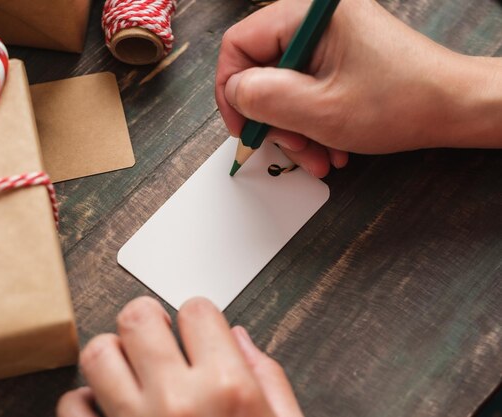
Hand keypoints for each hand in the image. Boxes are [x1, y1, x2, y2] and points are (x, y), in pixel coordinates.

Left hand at [57, 297, 304, 416]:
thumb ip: (269, 380)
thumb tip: (238, 338)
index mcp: (228, 389)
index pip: (197, 309)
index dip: (198, 318)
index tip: (196, 331)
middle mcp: (178, 401)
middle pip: (139, 316)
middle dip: (148, 320)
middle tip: (155, 337)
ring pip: (98, 353)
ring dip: (112, 354)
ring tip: (128, 368)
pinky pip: (72, 405)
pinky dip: (83, 401)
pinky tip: (104, 408)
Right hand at [215, 0, 501, 176]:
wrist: (455, 108)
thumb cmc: (404, 102)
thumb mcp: (320, 109)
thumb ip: (264, 98)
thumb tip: (234, 92)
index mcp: (309, 15)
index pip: (240, 44)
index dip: (232, 91)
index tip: (244, 126)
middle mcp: (316, 20)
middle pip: (263, 70)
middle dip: (274, 120)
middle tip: (292, 149)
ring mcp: (329, 38)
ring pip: (285, 86)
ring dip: (295, 129)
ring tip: (318, 156)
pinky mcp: (339, 56)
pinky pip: (307, 89)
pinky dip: (312, 123)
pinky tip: (330, 145)